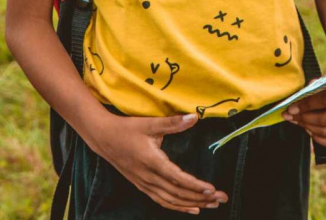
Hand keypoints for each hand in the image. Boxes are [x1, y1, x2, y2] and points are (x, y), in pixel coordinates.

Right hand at [86, 113, 227, 214]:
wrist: (103, 137)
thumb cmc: (126, 128)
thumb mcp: (149, 123)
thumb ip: (173, 123)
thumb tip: (194, 117)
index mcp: (151, 161)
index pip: (178, 178)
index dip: (196, 185)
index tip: (213, 189)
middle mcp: (148, 177)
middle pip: (178, 193)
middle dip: (201, 197)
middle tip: (221, 198)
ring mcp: (144, 184)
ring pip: (171, 200)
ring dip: (192, 204)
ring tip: (211, 205)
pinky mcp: (142, 186)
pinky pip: (162, 201)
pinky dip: (178, 207)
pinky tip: (192, 209)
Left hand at [283, 70, 325, 148]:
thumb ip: (314, 87)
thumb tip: (296, 103)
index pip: (323, 101)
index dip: (304, 106)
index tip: (290, 108)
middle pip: (324, 120)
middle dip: (303, 119)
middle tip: (289, 115)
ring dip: (308, 128)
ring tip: (297, 121)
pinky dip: (320, 139)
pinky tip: (309, 130)